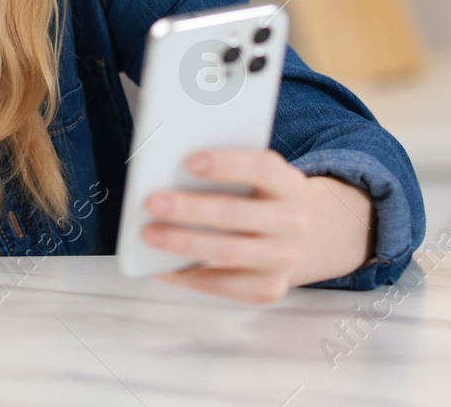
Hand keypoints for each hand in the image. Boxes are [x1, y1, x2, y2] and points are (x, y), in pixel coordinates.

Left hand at [141, 148, 374, 304]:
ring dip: (184, 244)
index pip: (262, 169)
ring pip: (228, 252)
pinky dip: (188, 276)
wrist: (300, 238)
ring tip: (149, 234)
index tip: (189, 161)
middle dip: (190, 209)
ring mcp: (283, 259)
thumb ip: (224, 174)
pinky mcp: (268, 288)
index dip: (226, 164)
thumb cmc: (259, 198)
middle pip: (236, 213)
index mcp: (289, 185)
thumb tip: (170, 178)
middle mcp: (292, 223)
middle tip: (152, 202)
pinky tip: (161, 267)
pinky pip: (224, 285)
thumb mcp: (256, 179)